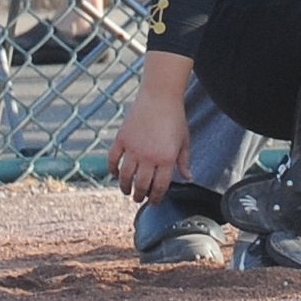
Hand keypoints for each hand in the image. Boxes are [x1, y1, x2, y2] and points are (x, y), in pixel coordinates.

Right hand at [109, 75, 191, 204]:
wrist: (160, 98)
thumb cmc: (175, 119)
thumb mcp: (184, 141)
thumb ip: (184, 161)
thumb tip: (188, 178)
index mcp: (167, 158)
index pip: (159, 186)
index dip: (156, 197)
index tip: (154, 202)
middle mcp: (149, 156)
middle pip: (141, 184)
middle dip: (139, 195)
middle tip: (138, 198)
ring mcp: (133, 149)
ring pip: (125, 176)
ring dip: (125, 186)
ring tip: (127, 190)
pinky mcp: (121, 140)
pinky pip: (113, 160)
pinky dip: (112, 170)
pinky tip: (115, 174)